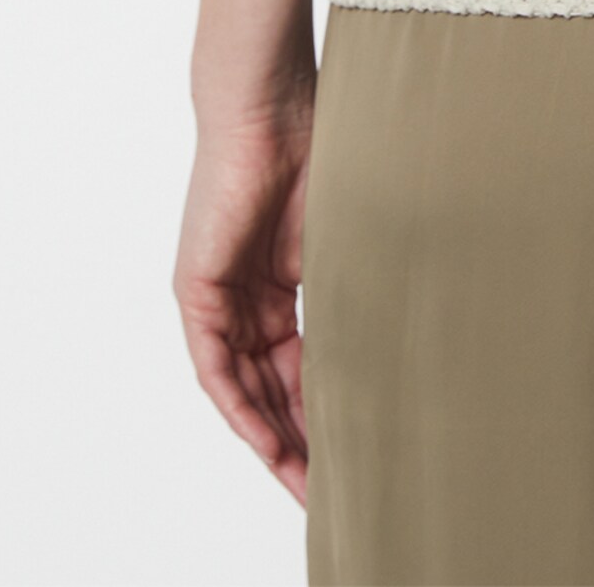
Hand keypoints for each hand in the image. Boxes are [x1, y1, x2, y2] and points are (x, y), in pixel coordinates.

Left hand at [174, 87, 316, 504]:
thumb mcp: (344, 237)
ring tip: (305, 483)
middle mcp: (244, 296)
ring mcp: (218, 296)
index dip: (324, 411)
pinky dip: (240, 407)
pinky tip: (267, 443)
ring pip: (243, 387)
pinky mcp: (197, 291)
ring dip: (271, 438)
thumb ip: (353, 289)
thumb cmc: (318, 145)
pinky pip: (216, 368)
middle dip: (299, 441)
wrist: (271, 103)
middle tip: (330, 489)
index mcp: (279, 281)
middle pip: (270, 387)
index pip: (299, 364)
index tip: (355, 451)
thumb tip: (396, 341)